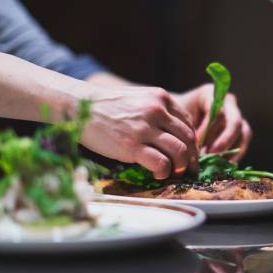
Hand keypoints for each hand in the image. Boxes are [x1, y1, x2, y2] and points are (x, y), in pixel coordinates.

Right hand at [77, 85, 197, 178]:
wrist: (79, 106)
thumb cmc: (107, 106)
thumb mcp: (139, 99)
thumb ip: (158, 111)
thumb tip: (174, 134)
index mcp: (161, 98)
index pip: (188, 122)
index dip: (192, 141)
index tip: (190, 153)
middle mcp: (157, 110)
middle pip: (188, 137)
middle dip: (192, 157)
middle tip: (189, 169)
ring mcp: (145, 128)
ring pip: (180, 151)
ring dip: (181, 166)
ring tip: (174, 172)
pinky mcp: (133, 145)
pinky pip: (161, 163)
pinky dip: (164, 172)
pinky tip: (157, 174)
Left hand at [175, 84, 251, 161]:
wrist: (174, 123)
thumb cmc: (172, 120)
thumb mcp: (175, 121)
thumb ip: (184, 128)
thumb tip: (193, 149)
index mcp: (210, 93)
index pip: (216, 111)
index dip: (208, 130)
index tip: (195, 144)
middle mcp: (227, 102)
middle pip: (235, 121)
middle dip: (224, 141)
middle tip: (211, 156)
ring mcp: (236, 117)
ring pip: (243, 133)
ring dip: (231, 150)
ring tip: (216, 164)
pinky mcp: (240, 133)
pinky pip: (243, 145)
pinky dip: (233, 157)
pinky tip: (219, 167)